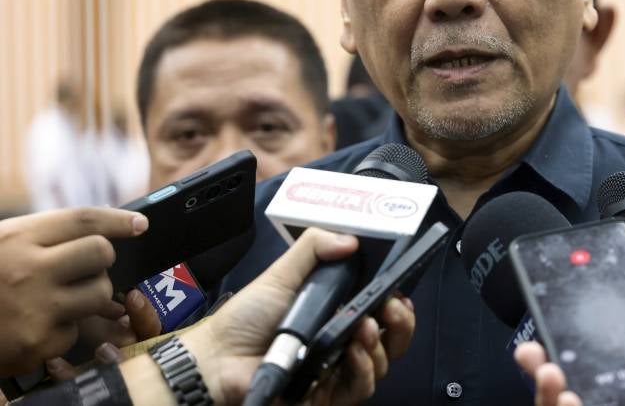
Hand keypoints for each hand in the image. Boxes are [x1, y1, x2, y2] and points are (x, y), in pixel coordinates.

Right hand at [0, 207, 147, 375]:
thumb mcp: (3, 244)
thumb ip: (47, 236)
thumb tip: (108, 227)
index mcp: (17, 239)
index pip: (84, 220)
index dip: (118, 220)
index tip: (140, 224)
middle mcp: (27, 270)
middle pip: (100, 253)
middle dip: (100, 261)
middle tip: (86, 269)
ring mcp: (34, 308)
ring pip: (100, 293)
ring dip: (90, 297)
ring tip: (61, 299)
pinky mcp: (37, 343)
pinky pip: (76, 331)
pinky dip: (63, 331)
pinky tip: (36, 327)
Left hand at [181, 228, 415, 404]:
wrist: (218, 357)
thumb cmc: (246, 317)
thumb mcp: (282, 274)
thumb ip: (313, 248)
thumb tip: (351, 238)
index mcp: (337, 313)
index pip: (380, 310)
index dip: (397, 303)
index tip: (400, 290)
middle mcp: (342, 342)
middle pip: (391, 339)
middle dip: (402, 323)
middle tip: (393, 306)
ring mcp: (337, 371)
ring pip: (382, 364)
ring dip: (381, 344)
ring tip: (364, 326)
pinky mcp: (328, 395)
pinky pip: (361, 388)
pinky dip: (363, 369)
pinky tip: (352, 352)